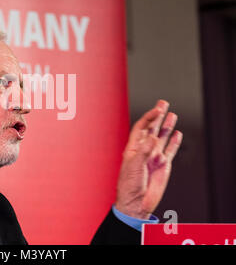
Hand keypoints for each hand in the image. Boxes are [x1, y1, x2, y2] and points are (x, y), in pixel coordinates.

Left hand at [115, 100, 182, 219]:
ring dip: (167, 126)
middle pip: (152, 128)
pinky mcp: (163, 165)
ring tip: (172, 114)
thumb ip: (144, 151)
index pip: (142, 127)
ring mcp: (153, 157)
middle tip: (163, 103)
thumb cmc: (129, 185)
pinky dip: (174, 142)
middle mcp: (144, 150)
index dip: (149, 117)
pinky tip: (177, 134)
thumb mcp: (134, 166)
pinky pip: (170, 150)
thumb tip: (154, 138)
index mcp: (133, 148)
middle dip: (157, 116)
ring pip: (162, 137)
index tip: (158, 109)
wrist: (136, 202)